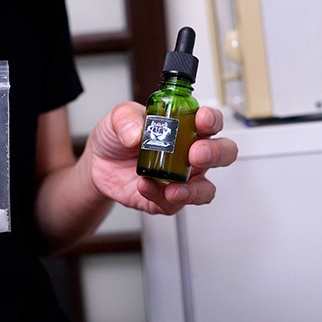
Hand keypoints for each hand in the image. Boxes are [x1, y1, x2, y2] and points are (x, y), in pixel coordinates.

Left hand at [86, 101, 237, 214]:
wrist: (99, 163)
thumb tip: (137, 133)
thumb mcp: (117, 117)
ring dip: (194, 190)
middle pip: (222, 154)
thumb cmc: (118, 137)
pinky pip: (173, 204)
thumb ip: (126, 118)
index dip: (212, 120)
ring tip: (174, 188)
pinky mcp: (166, 199)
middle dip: (215, 154)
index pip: (210, 122)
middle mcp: (189, 154)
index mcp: (185, 128)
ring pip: (205, 189)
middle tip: (196, 154)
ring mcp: (181, 178)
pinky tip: (145, 186)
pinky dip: (159, 196)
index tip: (202, 120)